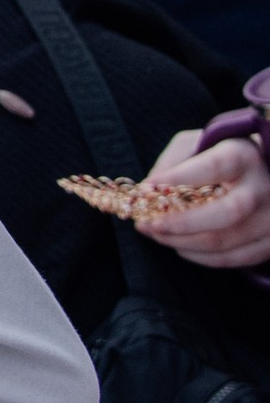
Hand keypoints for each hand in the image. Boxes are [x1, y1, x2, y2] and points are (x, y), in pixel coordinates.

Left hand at [138, 128, 269, 270]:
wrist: (260, 171)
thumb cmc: (217, 154)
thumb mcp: (195, 144)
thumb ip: (172, 162)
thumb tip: (148, 192)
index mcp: (242, 156)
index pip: (211, 168)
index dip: (177, 179)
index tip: (145, 189)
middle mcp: (263, 188)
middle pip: (223, 214)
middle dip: (178, 223)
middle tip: (146, 224)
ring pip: (225, 241)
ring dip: (183, 242)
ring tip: (157, 235)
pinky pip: (236, 258)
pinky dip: (202, 257)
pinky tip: (181, 247)